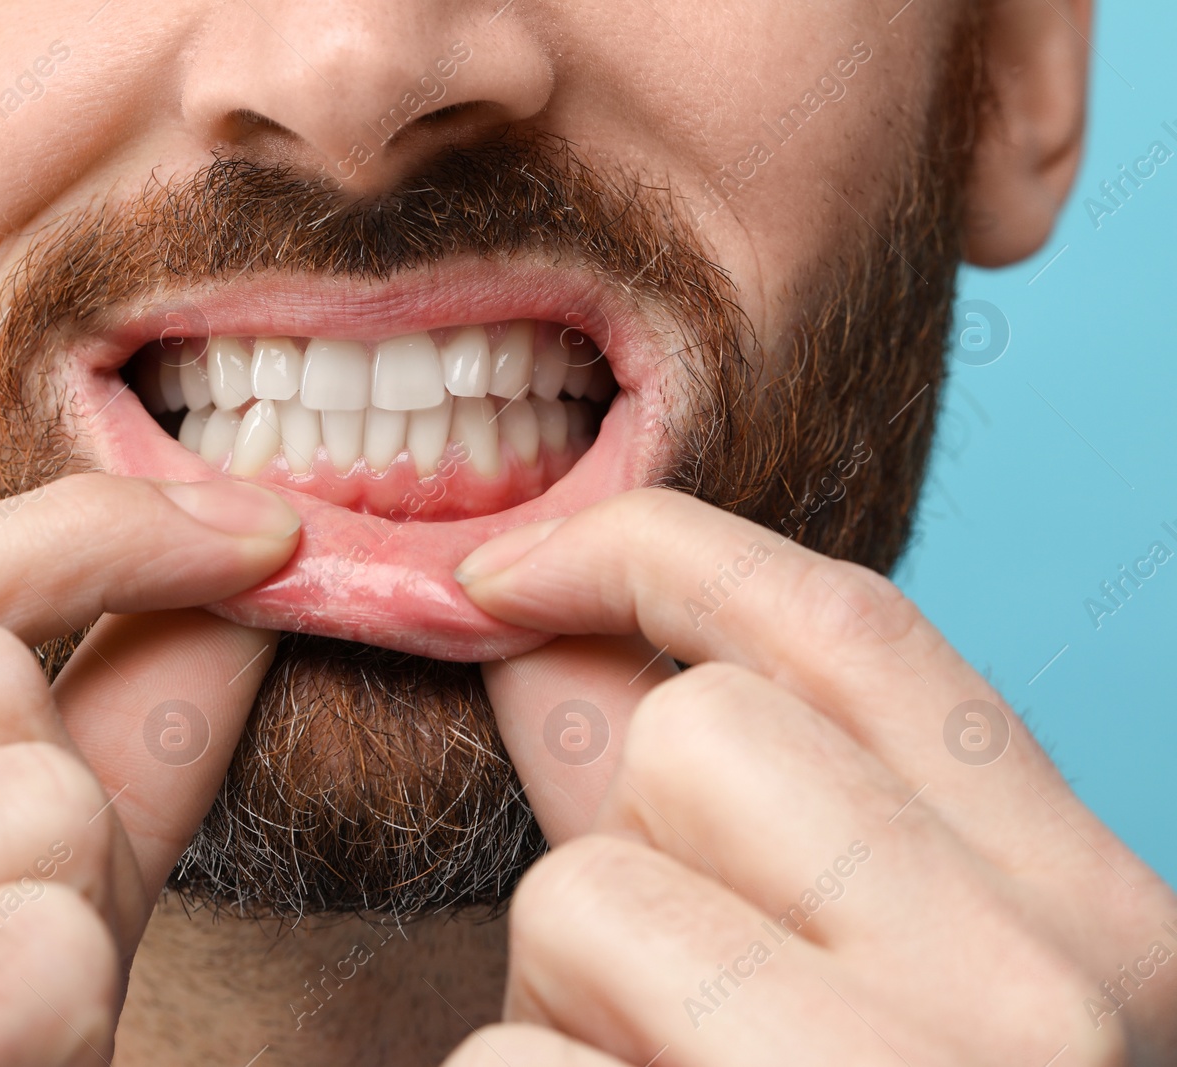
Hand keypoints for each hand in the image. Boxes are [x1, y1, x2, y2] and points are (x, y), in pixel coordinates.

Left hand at [447, 488, 1176, 1066]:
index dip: (656, 557)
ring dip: (565, 1009)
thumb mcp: (865, 984)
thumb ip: (715, 812)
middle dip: (626, 857)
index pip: (854, 632)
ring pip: (584, 895)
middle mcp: (1038, 999)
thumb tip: (544, 638)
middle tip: (672, 1018)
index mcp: (1096, 924)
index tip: (501, 574)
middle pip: (691, 743)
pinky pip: (506, 1065)